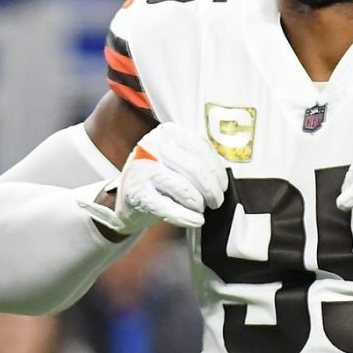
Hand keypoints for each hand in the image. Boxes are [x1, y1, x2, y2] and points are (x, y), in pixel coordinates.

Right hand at [82, 123, 227, 232]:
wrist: (127, 201)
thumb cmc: (160, 180)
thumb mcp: (177, 160)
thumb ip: (198, 158)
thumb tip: (226, 174)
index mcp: (167, 132)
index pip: (201, 148)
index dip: (217, 171)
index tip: (223, 186)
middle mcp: (151, 145)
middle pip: (195, 169)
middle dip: (212, 190)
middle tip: (217, 202)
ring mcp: (141, 169)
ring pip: (184, 189)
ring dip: (199, 204)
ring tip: (201, 210)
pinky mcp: (136, 194)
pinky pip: (169, 208)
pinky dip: (187, 218)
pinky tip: (196, 221)